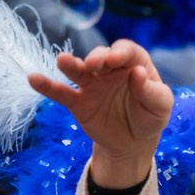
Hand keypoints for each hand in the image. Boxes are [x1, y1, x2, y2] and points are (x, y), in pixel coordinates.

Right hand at [27, 40, 172, 186]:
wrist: (133, 143)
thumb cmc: (150, 117)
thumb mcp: (160, 106)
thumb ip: (151, 91)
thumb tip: (138, 72)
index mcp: (134, 65)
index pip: (127, 51)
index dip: (120, 52)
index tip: (115, 60)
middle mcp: (110, 70)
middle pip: (101, 56)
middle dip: (97, 57)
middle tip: (95, 65)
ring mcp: (92, 84)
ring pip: (78, 70)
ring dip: (71, 64)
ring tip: (63, 61)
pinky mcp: (77, 102)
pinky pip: (60, 92)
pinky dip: (47, 86)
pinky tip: (33, 78)